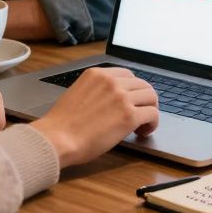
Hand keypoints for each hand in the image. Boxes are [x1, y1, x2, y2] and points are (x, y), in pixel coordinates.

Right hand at [30, 67, 158, 167]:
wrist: (58, 138)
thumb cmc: (62, 124)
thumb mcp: (78, 94)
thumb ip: (97, 91)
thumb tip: (112, 101)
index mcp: (97, 74)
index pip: (127, 75)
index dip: (132, 90)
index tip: (131, 101)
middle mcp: (111, 81)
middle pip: (142, 85)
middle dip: (144, 100)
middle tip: (140, 114)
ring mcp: (122, 97)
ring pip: (151, 97)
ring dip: (149, 110)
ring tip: (141, 125)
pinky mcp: (129, 115)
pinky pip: (153, 114)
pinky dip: (152, 123)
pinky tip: (142, 132)